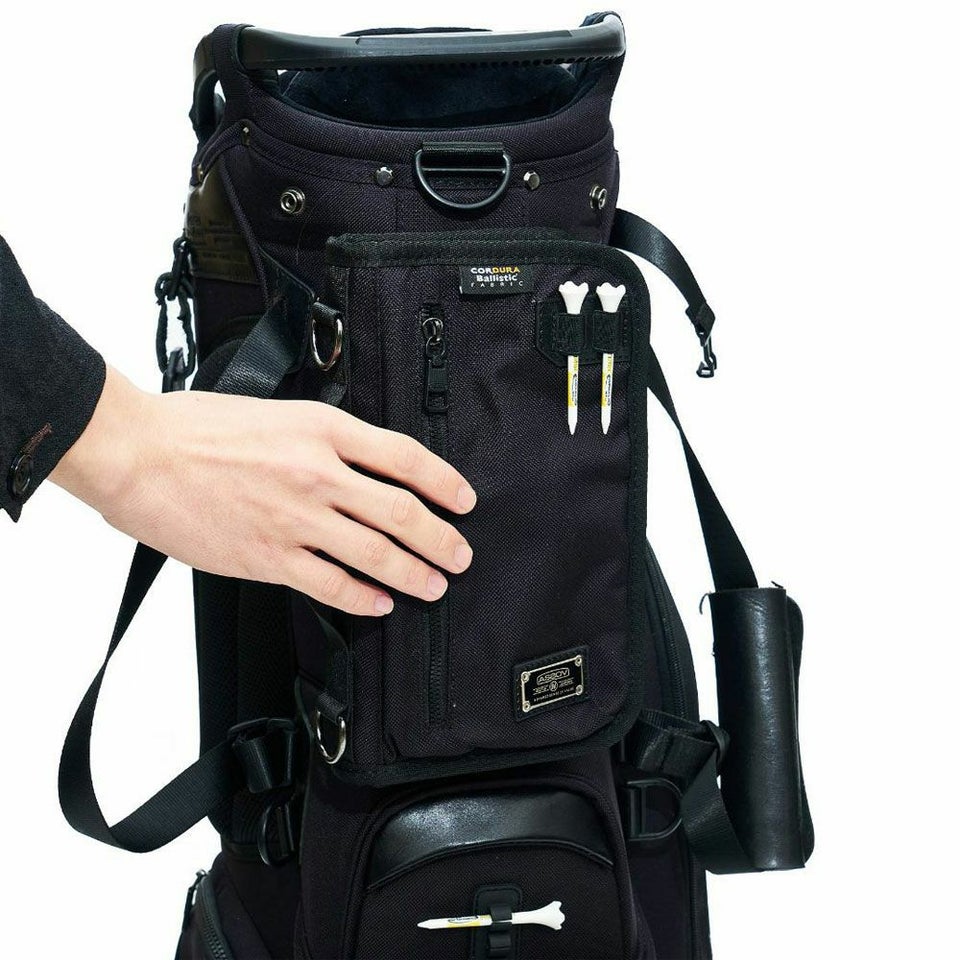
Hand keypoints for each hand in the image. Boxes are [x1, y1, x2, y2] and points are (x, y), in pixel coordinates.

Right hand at [51, 367, 475, 615]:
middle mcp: (318, 474)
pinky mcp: (268, 557)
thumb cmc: (195, 427)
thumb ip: (321, 438)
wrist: (139, 454)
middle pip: (402, 512)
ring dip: (414, 572)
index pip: (405, 457)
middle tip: (460, 553)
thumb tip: (359, 463)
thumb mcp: (275, 411)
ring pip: (375, 553)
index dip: (445, 481)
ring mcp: (295, 519)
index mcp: (322, 430)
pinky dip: (362, 597)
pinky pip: (330, 585)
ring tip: (433, 584)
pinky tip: (379, 603)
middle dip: (441, 539)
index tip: (463, 498)